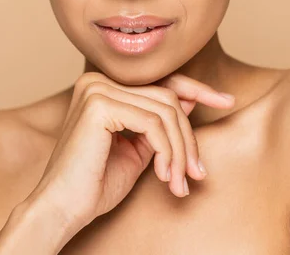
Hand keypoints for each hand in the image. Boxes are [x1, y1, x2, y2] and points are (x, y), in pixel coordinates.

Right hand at [24, 71, 234, 240]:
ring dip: (180, 151)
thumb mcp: (138, 148)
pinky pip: (153, 123)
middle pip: (168, 98)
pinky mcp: (99, 104)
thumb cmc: (95, 183)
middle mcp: (98, 80)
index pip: (160, 81)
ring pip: (165, 111)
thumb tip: (190, 100)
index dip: (198, 90)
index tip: (227, 101)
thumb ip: (159, 123)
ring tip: (180, 182)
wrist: (62, 209)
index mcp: (104, 86)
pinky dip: (167, 151)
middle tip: (196, 173)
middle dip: (188, 138)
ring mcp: (97, 89)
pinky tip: (165, 175)